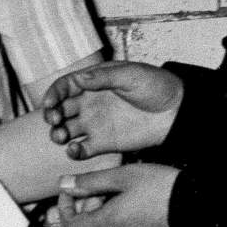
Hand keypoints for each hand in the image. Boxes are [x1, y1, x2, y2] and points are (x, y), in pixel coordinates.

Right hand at [41, 61, 183, 158]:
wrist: (178, 112)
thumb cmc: (157, 87)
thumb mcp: (131, 75)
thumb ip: (104, 77)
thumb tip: (78, 78)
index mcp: (93, 83)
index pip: (65, 87)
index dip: (53, 94)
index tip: (49, 104)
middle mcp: (90, 103)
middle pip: (60, 109)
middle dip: (51, 114)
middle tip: (54, 120)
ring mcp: (95, 124)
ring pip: (66, 129)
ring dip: (57, 133)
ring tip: (60, 136)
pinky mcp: (104, 143)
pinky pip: (82, 149)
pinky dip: (73, 151)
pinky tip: (74, 150)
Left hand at [57, 164, 179, 226]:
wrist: (203, 211)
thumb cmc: (165, 191)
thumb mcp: (124, 176)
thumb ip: (90, 182)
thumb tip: (65, 184)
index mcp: (107, 225)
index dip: (65, 209)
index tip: (70, 193)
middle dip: (88, 209)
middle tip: (104, 190)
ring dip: (105, 220)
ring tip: (123, 199)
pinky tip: (136, 213)